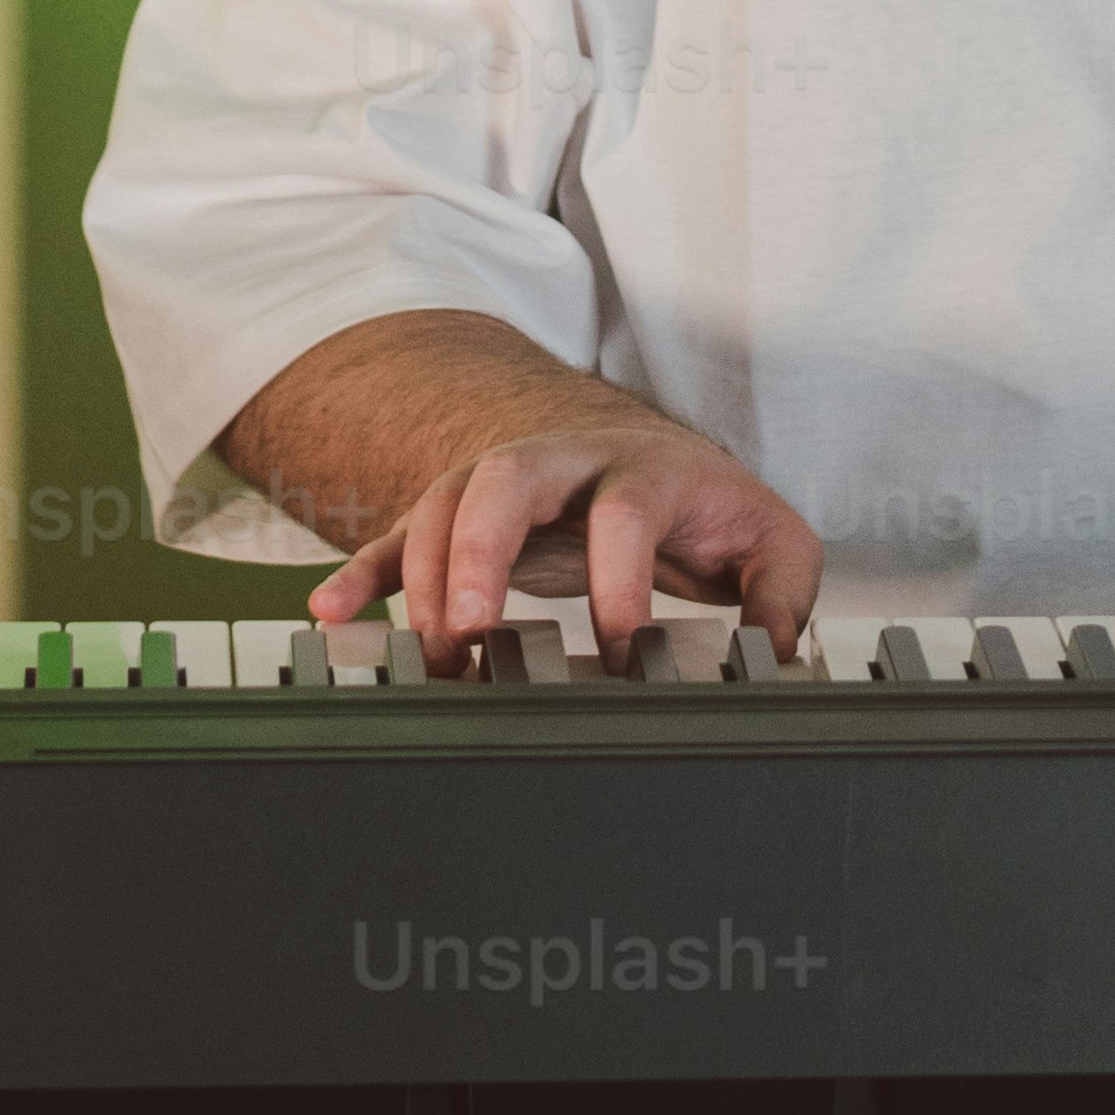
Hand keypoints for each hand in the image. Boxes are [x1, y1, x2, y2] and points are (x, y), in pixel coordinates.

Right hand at [307, 393, 822, 667]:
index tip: (624, 651)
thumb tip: (775, 656)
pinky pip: (400, 532)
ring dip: (424, 574)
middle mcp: (566, 462)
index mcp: (647, 469)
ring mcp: (505, 482)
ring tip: (429, 656)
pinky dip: (363, 570)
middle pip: (510, 476)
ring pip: (446, 500)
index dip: (620, 579)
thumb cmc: (708, 511)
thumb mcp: (769, 543)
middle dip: (482, 547)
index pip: (624, 509)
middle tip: (469, 625)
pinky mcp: (466, 514)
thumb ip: (782, 592)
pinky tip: (331, 613)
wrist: (651, 457)